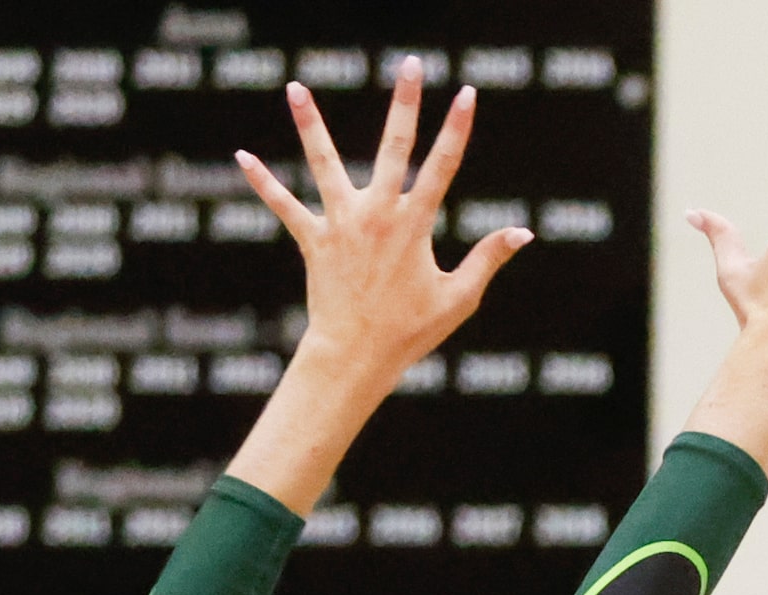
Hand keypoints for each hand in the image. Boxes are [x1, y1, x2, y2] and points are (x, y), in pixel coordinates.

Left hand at [237, 59, 531, 393]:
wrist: (356, 356)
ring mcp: (341, 224)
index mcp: (415, 225)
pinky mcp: (313, 240)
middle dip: (406, 103)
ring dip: (309, 124)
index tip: (468, 94)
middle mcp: (377, 215)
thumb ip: (488, 259)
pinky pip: (284, 206)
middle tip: (411, 65)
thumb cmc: (411, 331)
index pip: (443, 166)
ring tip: (294, 87)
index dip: (458, 128)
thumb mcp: (460, 297)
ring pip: (324, 163)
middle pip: (394, 147)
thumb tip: (524, 232)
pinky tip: (242, 157)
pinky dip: (263, 183)